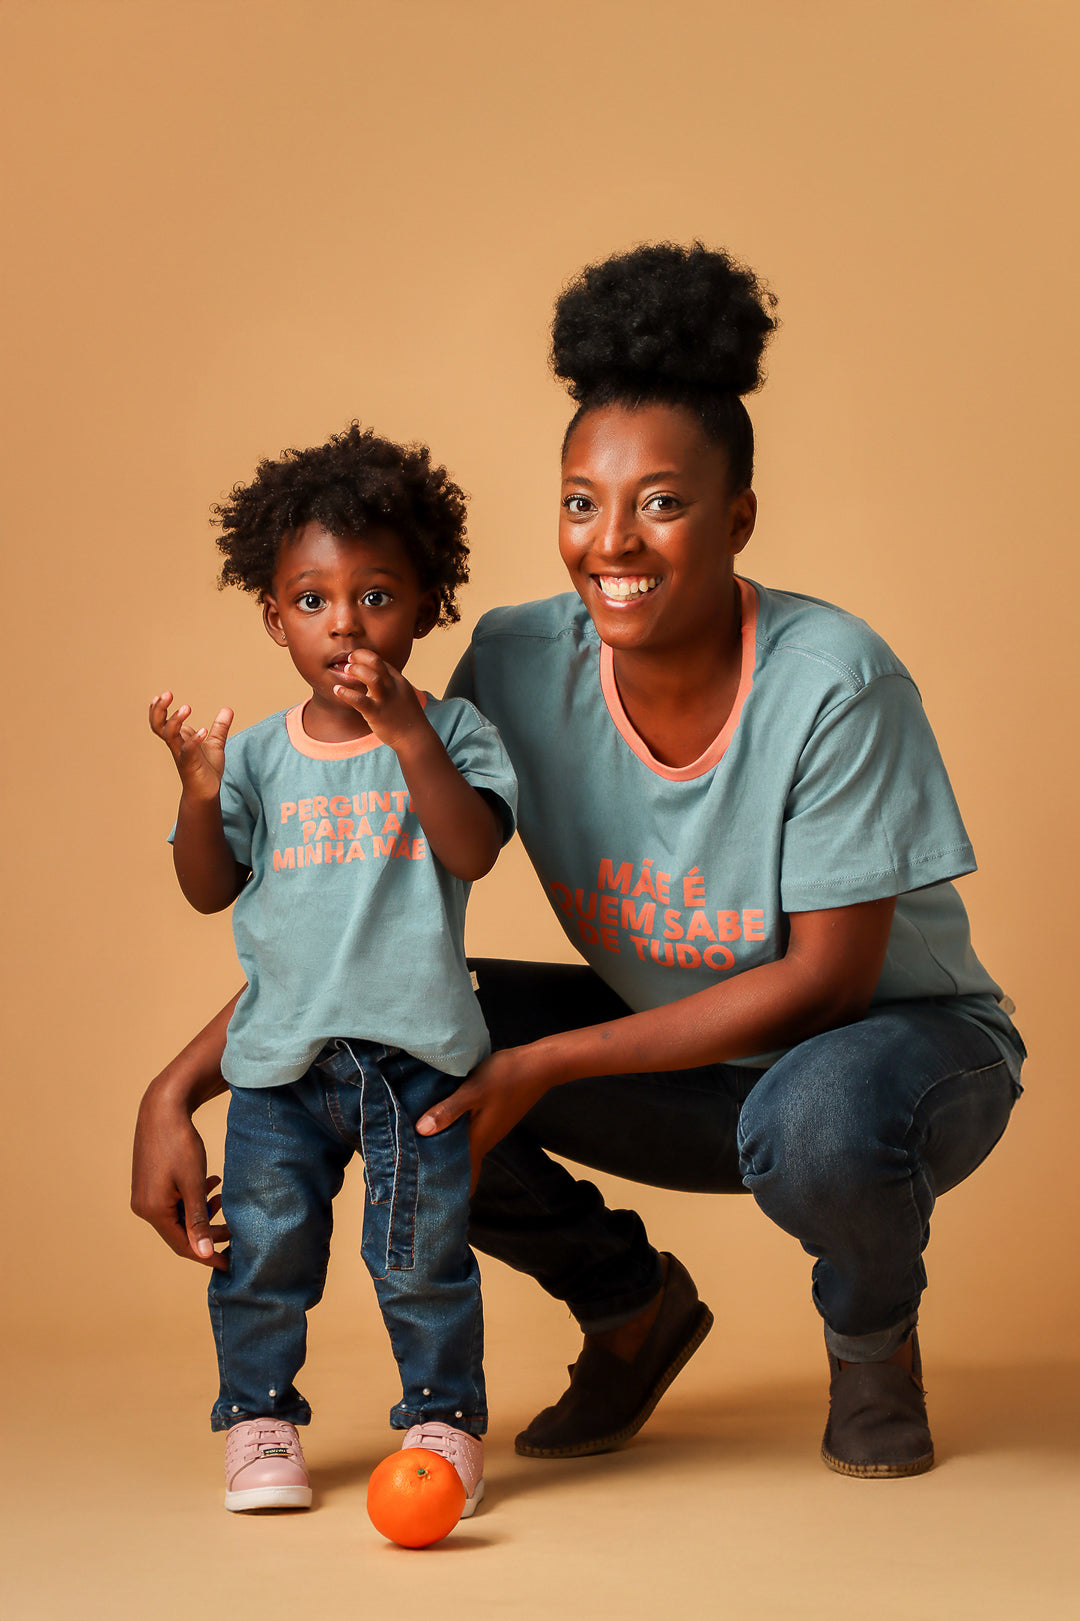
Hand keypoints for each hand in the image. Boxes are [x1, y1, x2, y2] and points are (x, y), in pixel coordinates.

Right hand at [131, 1084, 229, 1268]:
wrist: (162, 1108)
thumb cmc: (179, 1143)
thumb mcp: (193, 1182)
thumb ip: (198, 1220)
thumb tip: (203, 1255)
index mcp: (152, 1211)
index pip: (182, 1245)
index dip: (207, 1255)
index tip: (230, 1262)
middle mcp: (144, 1207)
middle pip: (180, 1231)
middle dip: (207, 1231)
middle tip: (234, 1230)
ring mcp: (145, 1194)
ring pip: (179, 1214)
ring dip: (202, 1211)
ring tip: (223, 1199)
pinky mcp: (151, 1182)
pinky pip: (175, 1200)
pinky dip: (194, 1197)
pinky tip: (212, 1183)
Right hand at [149, 691, 233, 798]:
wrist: (207, 793)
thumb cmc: (206, 770)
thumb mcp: (216, 744)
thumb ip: (220, 727)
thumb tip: (228, 709)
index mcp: (179, 739)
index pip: (162, 721)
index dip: (158, 709)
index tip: (162, 694)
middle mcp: (176, 745)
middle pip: (158, 725)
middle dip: (159, 709)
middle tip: (167, 694)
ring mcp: (182, 755)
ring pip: (169, 735)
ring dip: (175, 720)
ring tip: (187, 708)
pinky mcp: (190, 765)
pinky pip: (188, 751)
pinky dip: (194, 740)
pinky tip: (203, 731)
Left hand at [333, 652, 424, 748]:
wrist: (415, 738)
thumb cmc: (407, 718)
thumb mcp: (403, 695)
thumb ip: (391, 686)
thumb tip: (375, 681)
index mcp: (399, 681)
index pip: (381, 662)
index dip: (366, 656)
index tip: (356, 658)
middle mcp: (393, 687)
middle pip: (376, 663)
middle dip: (360, 657)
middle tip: (349, 661)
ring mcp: (385, 700)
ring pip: (370, 677)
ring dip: (355, 670)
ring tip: (346, 671)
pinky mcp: (376, 713)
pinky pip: (358, 700)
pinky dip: (345, 692)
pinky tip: (337, 690)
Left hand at [416, 1045, 554, 1192]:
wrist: (539, 1065)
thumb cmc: (506, 1077)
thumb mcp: (473, 1091)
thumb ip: (449, 1111)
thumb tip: (421, 1131)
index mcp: (479, 1139)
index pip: (465, 1175)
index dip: (450, 1188)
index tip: (430, 1196)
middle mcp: (485, 1138)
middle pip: (461, 1162)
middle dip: (442, 1167)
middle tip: (416, 1170)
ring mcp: (490, 1128)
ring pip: (464, 1145)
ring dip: (446, 1146)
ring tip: (420, 1145)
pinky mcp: (492, 1116)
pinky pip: (470, 1131)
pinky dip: (455, 1131)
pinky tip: (442, 1121)